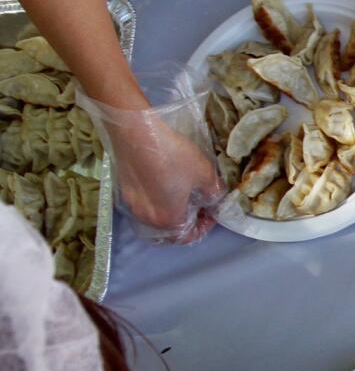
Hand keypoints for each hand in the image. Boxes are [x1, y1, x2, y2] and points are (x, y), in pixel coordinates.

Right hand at [76, 89, 225, 243]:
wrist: (137, 133)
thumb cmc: (173, 156)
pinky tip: (165, 185)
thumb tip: (215, 199)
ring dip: (172, 211)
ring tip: (183, 195)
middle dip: (188, 220)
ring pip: (156, 218)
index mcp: (169, 219)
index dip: (205, 226)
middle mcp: (148, 218)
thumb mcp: (206, 174)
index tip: (212, 211)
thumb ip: (214, 192)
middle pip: (171, 230)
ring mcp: (133, 205)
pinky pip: (145, 205)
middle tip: (199, 204)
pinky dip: (157, 202)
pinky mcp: (124, 191)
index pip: (189, 237)